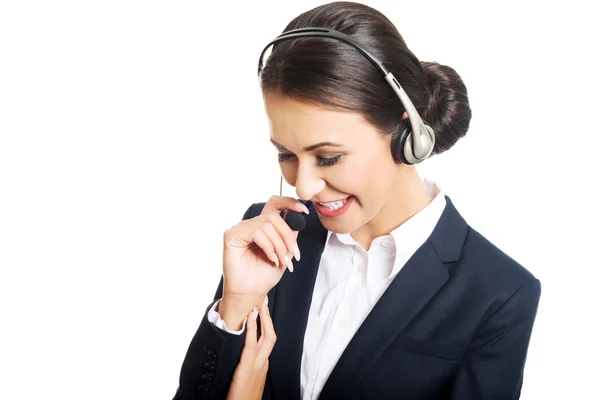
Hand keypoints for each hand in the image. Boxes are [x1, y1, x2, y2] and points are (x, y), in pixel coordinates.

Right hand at [219, 196, 307, 327]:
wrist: (252, 292)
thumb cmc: (265, 275)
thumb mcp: (285, 253)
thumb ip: (289, 235)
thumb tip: (298, 220)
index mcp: (263, 226)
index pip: (274, 204)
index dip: (289, 203)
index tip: (304, 211)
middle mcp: (251, 224)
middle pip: (274, 216)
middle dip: (287, 236)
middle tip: (294, 255)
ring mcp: (240, 228)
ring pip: (267, 225)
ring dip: (279, 245)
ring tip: (281, 261)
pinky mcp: (231, 235)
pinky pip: (257, 232)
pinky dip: (268, 246)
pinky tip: (271, 259)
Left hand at [226, 298, 275, 399]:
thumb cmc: (243, 396)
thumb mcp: (249, 379)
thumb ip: (250, 366)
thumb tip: (245, 352)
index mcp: (263, 365)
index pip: (268, 340)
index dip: (267, 325)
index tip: (263, 310)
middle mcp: (263, 363)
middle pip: (271, 335)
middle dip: (268, 318)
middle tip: (265, 301)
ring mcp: (258, 365)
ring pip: (267, 337)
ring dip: (264, 319)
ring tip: (260, 304)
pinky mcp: (248, 367)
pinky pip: (251, 345)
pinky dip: (252, 329)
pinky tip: (251, 317)